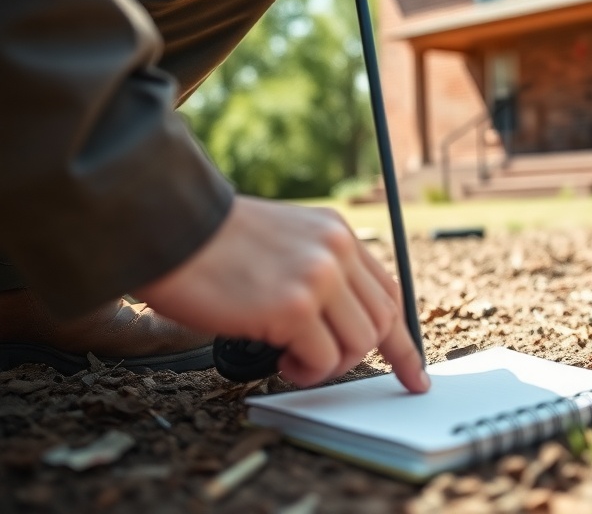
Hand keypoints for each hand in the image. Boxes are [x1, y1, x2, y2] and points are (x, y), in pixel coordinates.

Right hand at [135, 196, 428, 390]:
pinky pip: (324, 360)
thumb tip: (342, 321)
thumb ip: (320, 269)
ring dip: (327, 364)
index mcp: (336, 233)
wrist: (168, 227)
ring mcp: (318, 278)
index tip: (414, 374)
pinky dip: (305, 371)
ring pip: (359, 345)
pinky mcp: (293, 307)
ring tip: (291, 356)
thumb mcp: (285, 240)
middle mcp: (336, 250)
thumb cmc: (212, 244)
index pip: (389, 292)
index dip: (402, 339)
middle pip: (380, 322)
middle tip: (317, 361)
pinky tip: (278, 356)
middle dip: (355, 355)